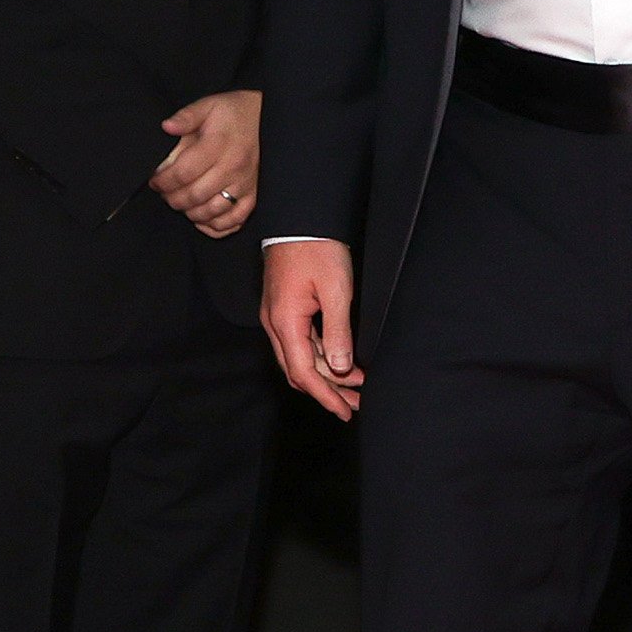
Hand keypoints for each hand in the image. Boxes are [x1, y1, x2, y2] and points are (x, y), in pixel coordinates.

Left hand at [152, 89, 260, 234]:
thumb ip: (186, 116)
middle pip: (195, 196)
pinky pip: (235, 220)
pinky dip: (216, 226)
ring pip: (212, 211)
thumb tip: (166, 127)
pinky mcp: (255, 195)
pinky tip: (203, 218)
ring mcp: (246, 184)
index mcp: (219, 146)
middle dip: (173, 199)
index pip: (183, 173)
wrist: (271, 119)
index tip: (155, 181)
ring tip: (182, 203)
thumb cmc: (236, 113)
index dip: (163, 182)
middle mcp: (233, 168)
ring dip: (191, 212)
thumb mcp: (209, 106)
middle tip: (165, 193)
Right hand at [262, 237, 363, 419]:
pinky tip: (342, 363)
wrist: (300, 220)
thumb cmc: (317, 249)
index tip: (345, 411)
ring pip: (300, 358)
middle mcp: (275, 324)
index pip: (303, 373)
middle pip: (299, 371)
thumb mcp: (336, 291)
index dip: (326, 396)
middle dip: (327, 391)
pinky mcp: (286, 310)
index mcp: (285, 322)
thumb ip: (338, 332)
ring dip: (326, 376)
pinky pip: (302, 343)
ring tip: (355, 388)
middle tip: (355, 405)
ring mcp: (278, 317)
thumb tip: (341, 370)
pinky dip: (322, 357)